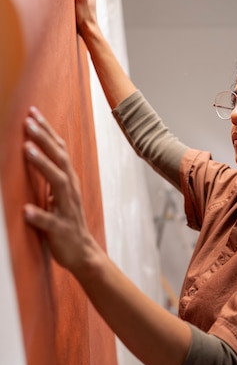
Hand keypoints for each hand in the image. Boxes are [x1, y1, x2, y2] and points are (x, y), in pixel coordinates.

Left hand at [23, 106, 98, 275]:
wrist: (83, 253)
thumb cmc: (67, 221)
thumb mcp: (58, 194)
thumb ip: (50, 174)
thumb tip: (35, 150)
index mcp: (68, 181)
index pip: (59, 150)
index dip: (47, 131)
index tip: (33, 112)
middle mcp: (70, 191)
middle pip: (59, 160)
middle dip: (43, 139)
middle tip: (28, 122)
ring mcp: (67, 210)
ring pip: (58, 183)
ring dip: (42, 165)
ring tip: (26, 149)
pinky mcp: (62, 230)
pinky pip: (50, 223)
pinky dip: (39, 216)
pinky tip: (26, 211)